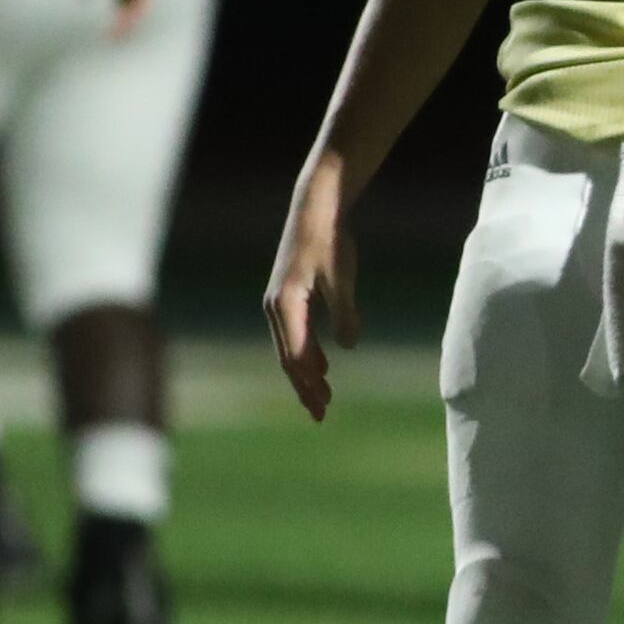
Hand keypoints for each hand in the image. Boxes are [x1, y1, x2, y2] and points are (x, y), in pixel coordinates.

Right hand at [265, 155, 360, 421]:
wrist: (315, 208)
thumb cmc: (330, 239)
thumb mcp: (342, 275)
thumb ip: (345, 311)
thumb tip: (348, 346)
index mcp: (286, 305)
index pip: (296, 356)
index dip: (308, 384)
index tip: (323, 407)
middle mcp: (276, 306)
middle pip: (289, 358)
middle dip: (305, 387)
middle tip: (321, 414)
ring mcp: (278, 302)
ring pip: (290, 348)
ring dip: (305, 373)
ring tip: (322, 397)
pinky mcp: (286, 296)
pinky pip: (294, 334)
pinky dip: (306, 353)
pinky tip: (323, 365)